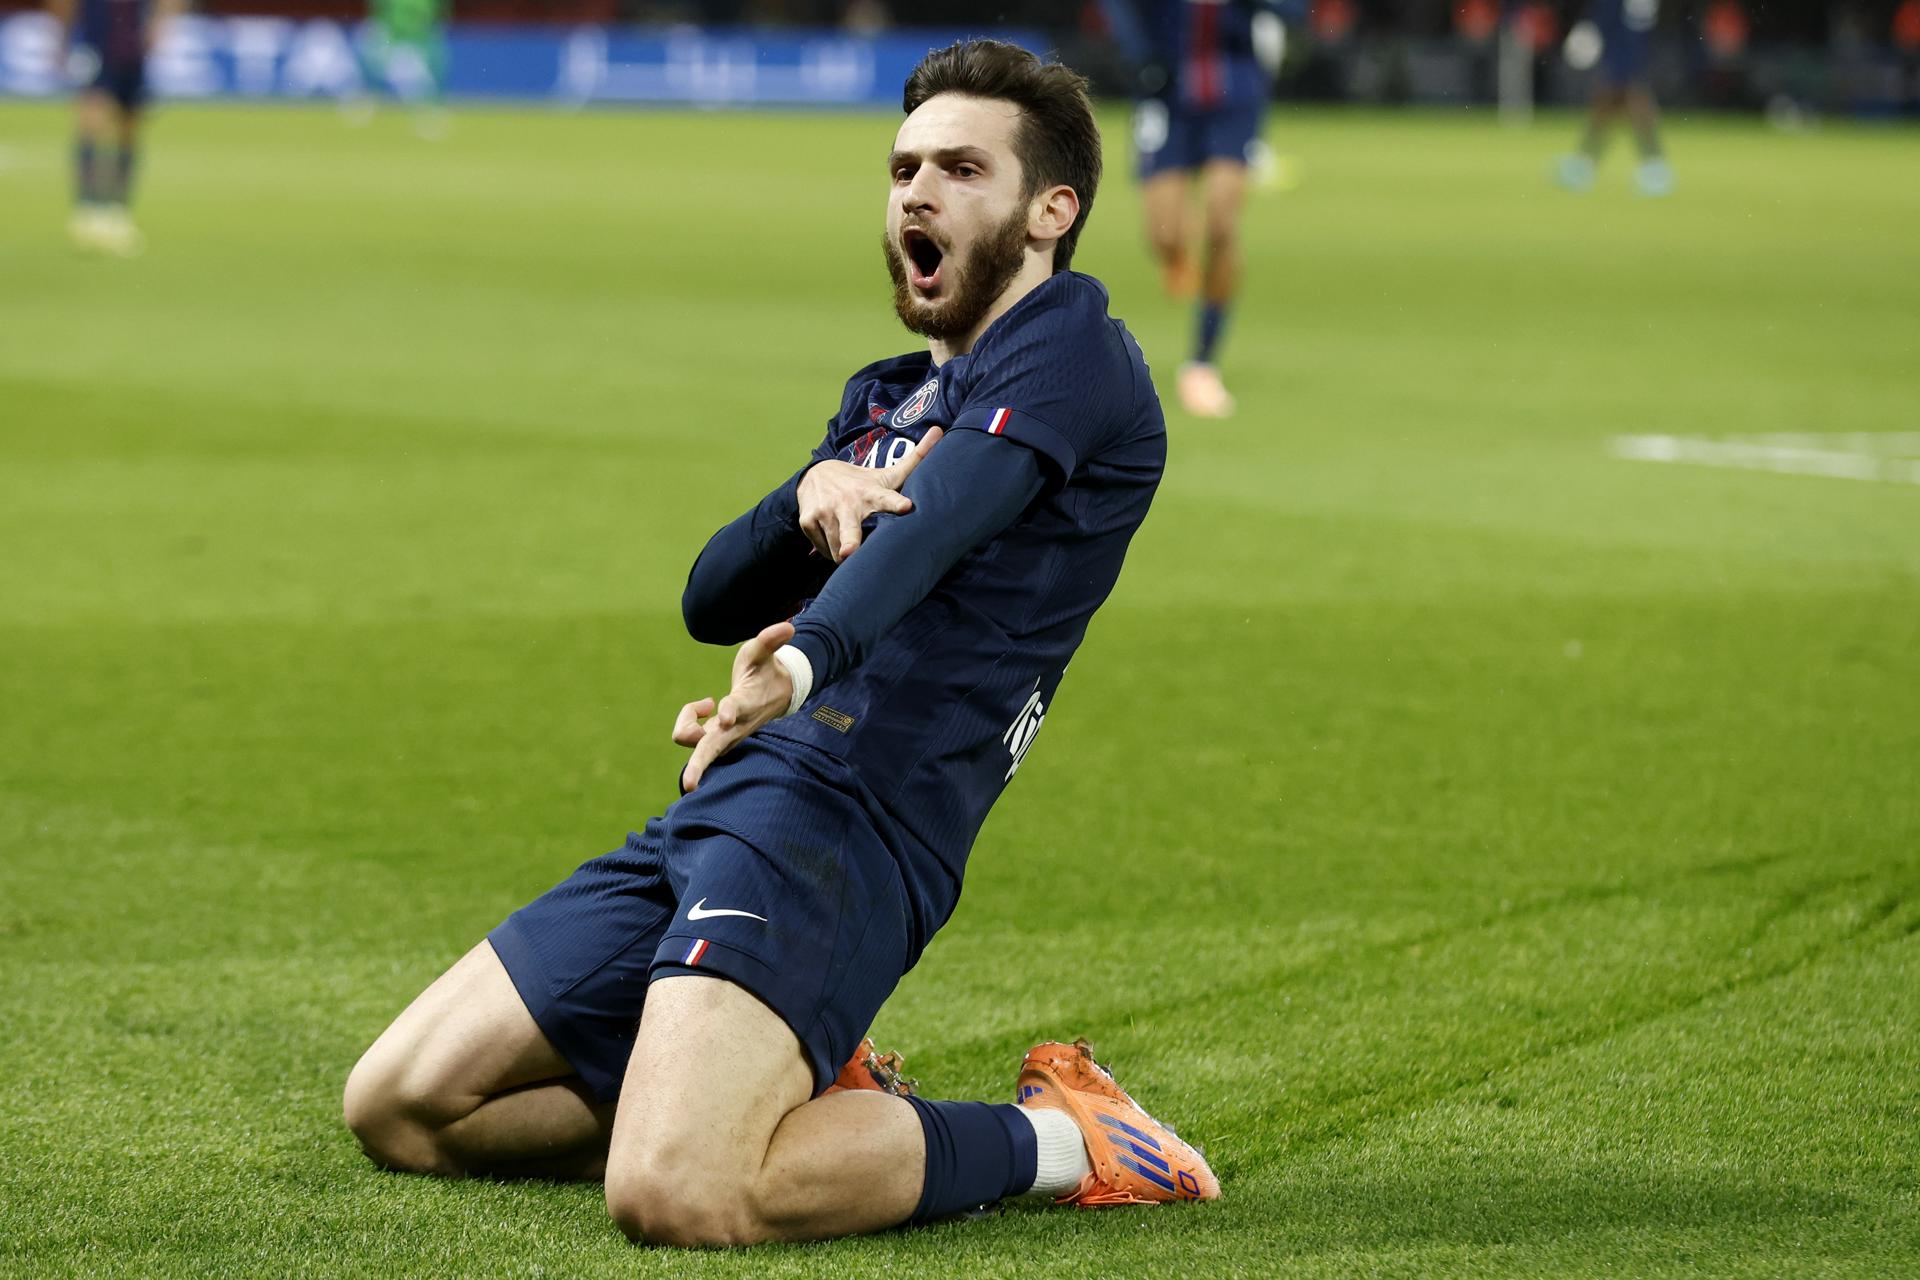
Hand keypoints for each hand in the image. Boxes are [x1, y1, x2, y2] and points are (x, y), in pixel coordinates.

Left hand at [672, 621, 795, 792]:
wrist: (776, 694)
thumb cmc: (765, 670)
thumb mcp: (764, 652)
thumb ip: (771, 640)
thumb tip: (788, 626)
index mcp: (746, 705)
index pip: (734, 711)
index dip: (728, 712)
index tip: (724, 714)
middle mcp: (734, 727)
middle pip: (711, 749)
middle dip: (699, 765)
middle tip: (688, 785)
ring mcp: (723, 737)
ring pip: (694, 744)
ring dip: (687, 722)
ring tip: (705, 702)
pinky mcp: (714, 738)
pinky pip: (688, 735)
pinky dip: (689, 719)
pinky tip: (704, 706)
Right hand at [797, 427, 942, 563]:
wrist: (813, 476)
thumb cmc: (860, 482)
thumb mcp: (885, 474)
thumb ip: (915, 459)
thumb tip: (940, 431)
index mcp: (871, 492)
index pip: (886, 497)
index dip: (896, 503)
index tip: (906, 506)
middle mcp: (847, 503)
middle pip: (850, 530)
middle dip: (850, 541)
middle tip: (851, 552)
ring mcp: (825, 512)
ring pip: (839, 550)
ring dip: (846, 554)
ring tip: (852, 547)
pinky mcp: (808, 521)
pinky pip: (825, 551)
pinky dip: (831, 551)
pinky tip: (834, 539)